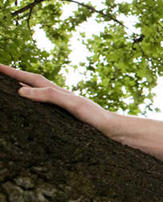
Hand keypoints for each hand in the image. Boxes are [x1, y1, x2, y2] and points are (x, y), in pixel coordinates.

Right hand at [0, 64, 114, 133]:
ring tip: (6, 87)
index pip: (30, 78)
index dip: (13, 72)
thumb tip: (21, 90)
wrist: (112, 129)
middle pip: (31, 83)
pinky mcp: (64, 117)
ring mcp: (60, 106)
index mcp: (57, 91)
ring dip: (21, 88)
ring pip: (36, 94)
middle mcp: (57, 96)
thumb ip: (49, 96)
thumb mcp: (72, 104)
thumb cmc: (93, 117)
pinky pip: (41, 106)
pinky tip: (28, 109)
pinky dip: (31, 103)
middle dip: (13, 77)